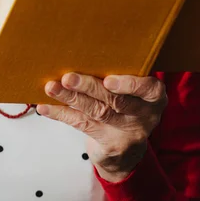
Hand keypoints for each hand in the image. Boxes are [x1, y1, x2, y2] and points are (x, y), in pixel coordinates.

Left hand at [36, 73, 166, 181]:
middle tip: (68, 78)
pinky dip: (61, 113)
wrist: (127, 150)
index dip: (129, 84)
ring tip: (51, 87)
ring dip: (71, 98)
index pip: (148, 89)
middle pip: (115, 100)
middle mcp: (144, 115)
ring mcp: (126, 132)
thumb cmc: (128, 104)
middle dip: (89, 87)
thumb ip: (120, 73)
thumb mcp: (135, 91)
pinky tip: (45, 107)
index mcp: (154, 96)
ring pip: (95, 111)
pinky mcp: (108, 144)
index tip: (109, 80)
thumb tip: (84, 50)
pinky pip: (82, 125)